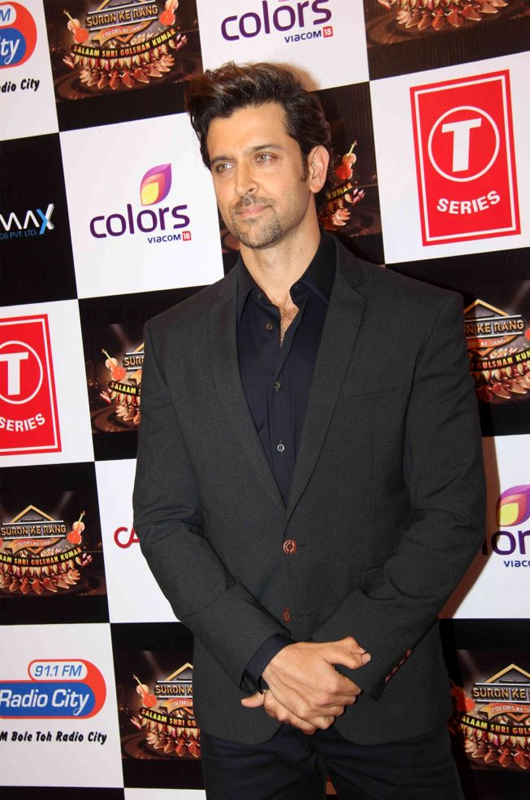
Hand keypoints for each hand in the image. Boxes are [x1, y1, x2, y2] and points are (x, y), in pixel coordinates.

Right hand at [241, 637, 369, 725]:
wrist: (275, 663)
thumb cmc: (300, 655)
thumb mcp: (325, 649)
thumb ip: (348, 653)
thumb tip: (366, 658)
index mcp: (333, 684)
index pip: (355, 689)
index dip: (352, 681)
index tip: (344, 676)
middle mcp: (325, 700)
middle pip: (348, 701)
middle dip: (345, 691)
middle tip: (336, 681)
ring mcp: (314, 710)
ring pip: (337, 713)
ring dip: (336, 704)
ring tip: (328, 692)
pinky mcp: (303, 715)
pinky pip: (323, 724)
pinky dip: (326, 717)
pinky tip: (322, 706)